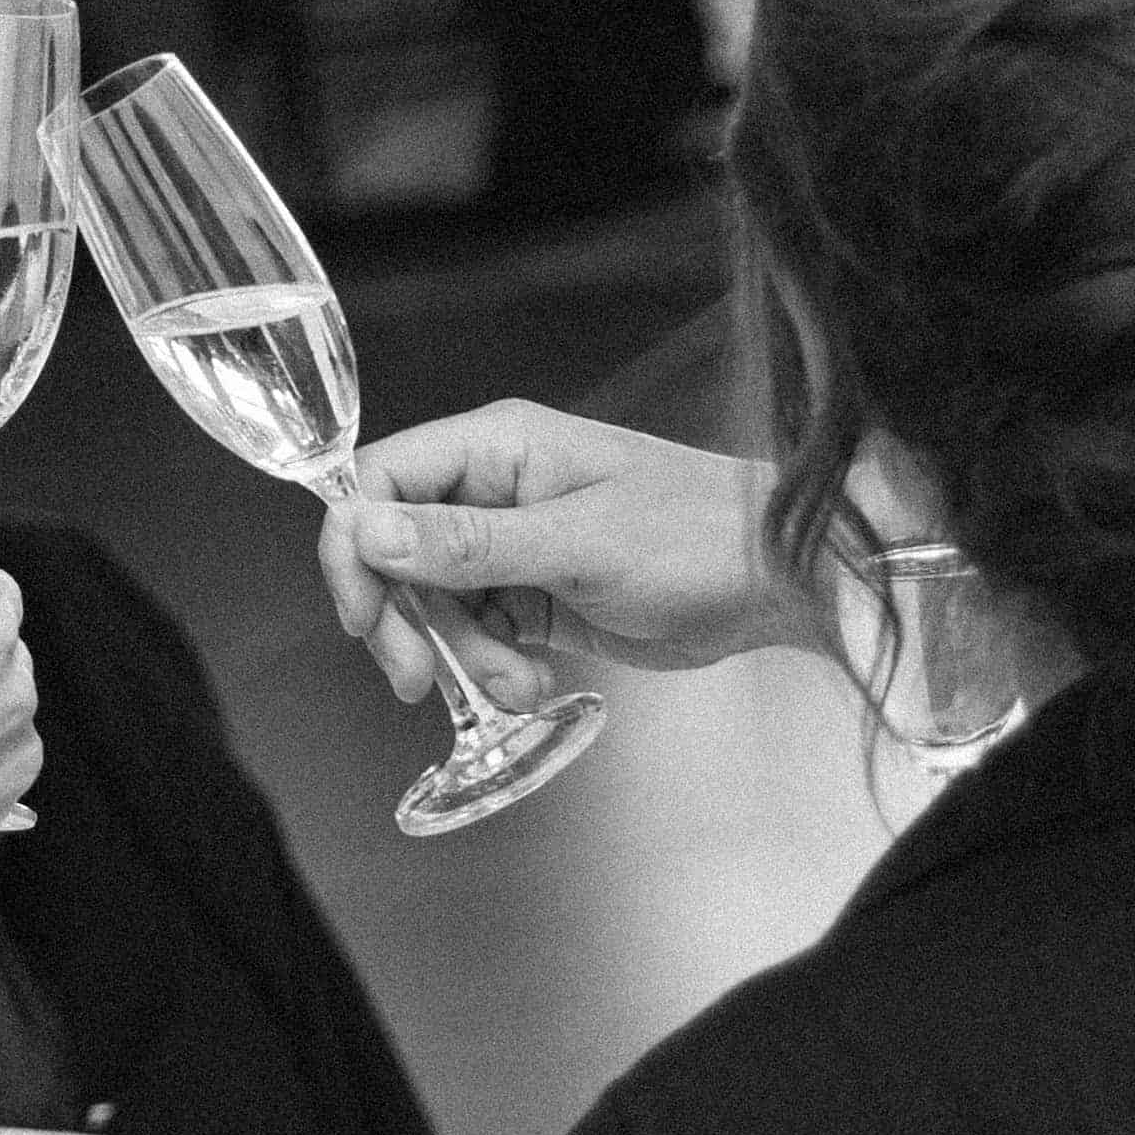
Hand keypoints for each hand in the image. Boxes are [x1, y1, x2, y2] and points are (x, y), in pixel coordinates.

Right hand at [320, 407, 797, 709]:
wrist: (778, 580)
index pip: (379, 481)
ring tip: (518, 686)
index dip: (355, 548)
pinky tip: (536, 683)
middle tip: (422, 681)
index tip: (365, 618)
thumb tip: (365, 529)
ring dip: (462, 657)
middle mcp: (493, 490)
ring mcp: (514, 544)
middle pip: (395, 553)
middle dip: (406, 622)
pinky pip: (480, 634)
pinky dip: (493, 668)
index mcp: (495, 448)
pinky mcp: (537, 594)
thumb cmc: (693, 536)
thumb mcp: (574, 543)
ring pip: (436, 605)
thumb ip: (466, 543)